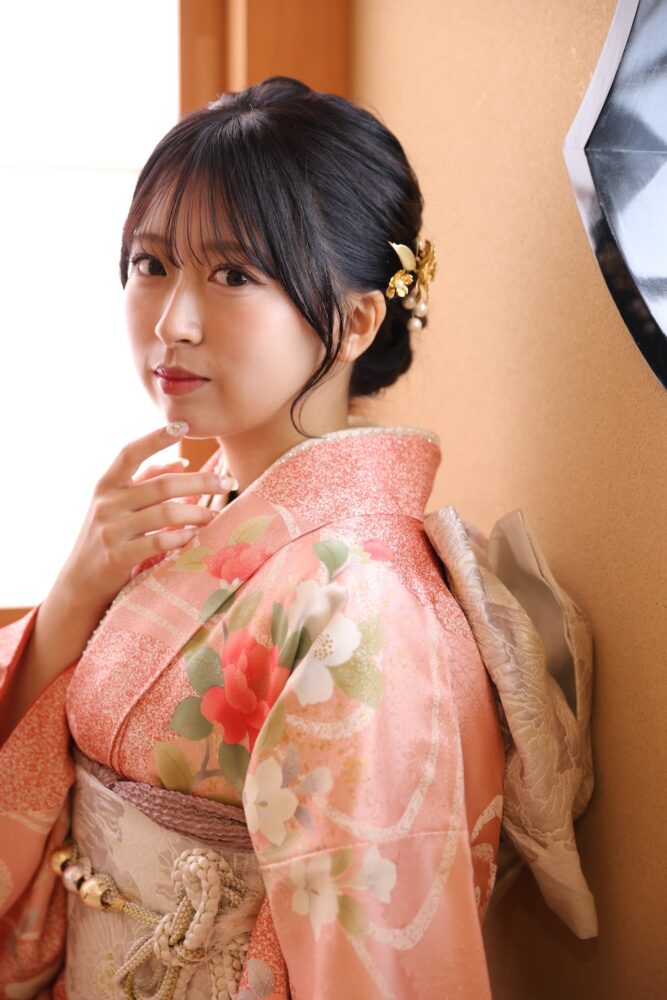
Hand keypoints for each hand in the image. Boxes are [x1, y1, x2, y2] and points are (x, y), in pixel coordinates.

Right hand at [54, 423, 228, 615]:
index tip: (182, 425)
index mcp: (107, 484)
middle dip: (200, 481)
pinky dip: (180, 536)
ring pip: (165, 513)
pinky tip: (194, 536)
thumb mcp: (117, 503)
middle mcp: (107, 503)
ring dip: (197, 512)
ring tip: (214, 515)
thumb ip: (145, 480)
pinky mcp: (118, 556)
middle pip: (162, 485)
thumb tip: (182, 461)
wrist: (80, 581)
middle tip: (227, 484)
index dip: (155, 439)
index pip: (130, 453)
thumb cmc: (107, 535)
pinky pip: (158, 542)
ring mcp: (112, 530)